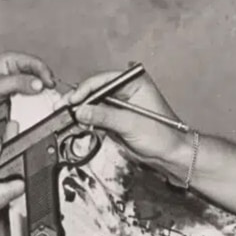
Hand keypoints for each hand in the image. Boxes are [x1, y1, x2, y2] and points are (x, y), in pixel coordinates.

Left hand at [0, 52, 56, 126]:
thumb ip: (19, 83)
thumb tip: (38, 84)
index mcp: (11, 61)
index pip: (35, 63)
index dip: (44, 73)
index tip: (49, 84)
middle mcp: (17, 71)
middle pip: (40, 75)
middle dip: (47, 84)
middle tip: (51, 94)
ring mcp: (19, 85)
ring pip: (38, 88)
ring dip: (44, 95)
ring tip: (49, 101)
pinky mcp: (19, 98)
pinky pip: (33, 100)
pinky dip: (38, 104)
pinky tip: (40, 108)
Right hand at [65, 68, 190, 173]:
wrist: (170, 155)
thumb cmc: (163, 135)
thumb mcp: (130, 123)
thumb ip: (104, 115)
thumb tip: (81, 110)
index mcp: (134, 82)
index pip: (103, 80)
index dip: (85, 89)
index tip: (73, 100)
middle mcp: (126, 90)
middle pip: (96, 91)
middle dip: (80, 101)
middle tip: (65, 109)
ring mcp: (120, 105)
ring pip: (94, 104)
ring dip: (82, 112)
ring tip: (68, 118)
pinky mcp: (116, 119)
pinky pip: (97, 117)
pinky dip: (87, 121)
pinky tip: (79, 125)